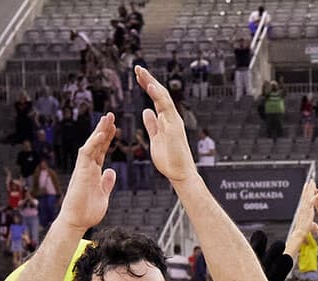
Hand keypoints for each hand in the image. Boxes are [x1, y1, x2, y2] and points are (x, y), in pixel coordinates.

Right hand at [61, 114, 118, 229]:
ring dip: (99, 131)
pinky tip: (101, 133)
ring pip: (91, 145)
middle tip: (111, 115)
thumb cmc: (87, 212)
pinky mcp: (81, 172)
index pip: (101, 151)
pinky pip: (86, 154)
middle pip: (96, 144)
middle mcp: (88, 167)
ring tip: (107, 118)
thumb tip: (111, 172)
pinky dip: (94, 143)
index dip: (108, 139)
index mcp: (94, 171)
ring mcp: (83, 168)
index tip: (114, 127)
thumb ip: (106, 183)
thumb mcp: (103, 195)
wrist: (76, 221)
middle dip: (104, 129)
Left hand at [136, 68, 194, 182]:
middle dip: (148, 79)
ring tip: (141, 72)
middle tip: (137, 68)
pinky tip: (149, 85)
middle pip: (160, 93)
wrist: (180, 174)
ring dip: (152, 83)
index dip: (147, 86)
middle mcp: (172, 118)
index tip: (138, 76)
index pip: (156, 98)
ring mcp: (174, 121)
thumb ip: (152, 124)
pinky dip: (158, 95)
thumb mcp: (155, 138)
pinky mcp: (174, 127)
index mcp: (166, 120)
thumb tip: (146, 111)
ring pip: (163, 97)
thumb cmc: (170, 160)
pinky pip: (166, 108)